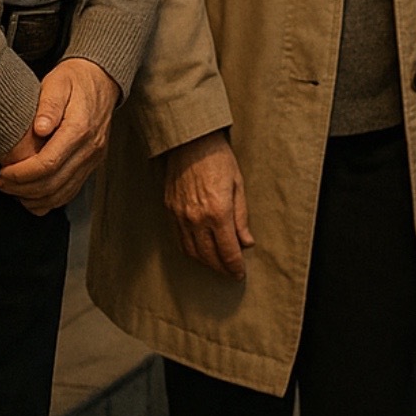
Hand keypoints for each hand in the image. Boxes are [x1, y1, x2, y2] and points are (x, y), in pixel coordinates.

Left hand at [0, 57, 120, 214]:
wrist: (102, 79)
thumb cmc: (75, 80)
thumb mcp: (58, 82)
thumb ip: (49, 104)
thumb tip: (40, 128)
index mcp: (79, 129)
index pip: (47, 164)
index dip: (21, 174)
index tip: (3, 172)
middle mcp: (90, 148)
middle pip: (53, 183)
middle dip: (22, 189)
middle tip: (1, 183)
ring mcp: (93, 158)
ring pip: (62, 193)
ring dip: (34, 198)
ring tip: (12, 190)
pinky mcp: (92, 163)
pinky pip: (71, 191)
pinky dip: (50, 200)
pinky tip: (32, 196)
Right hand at [163, 129, 252, 280]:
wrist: (190, 142)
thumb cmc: (218, 159)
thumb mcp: (238, 186)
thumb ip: (241, 217)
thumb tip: (246, 242)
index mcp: (218, 212)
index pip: (227, 250)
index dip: (234, 266)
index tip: (240, 273)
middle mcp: (196, 219)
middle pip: (208, 256)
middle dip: (221, 268)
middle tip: (230, 273)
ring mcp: (180, 216)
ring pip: (191, 252)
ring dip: (205, 263)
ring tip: (217, 265)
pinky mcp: (169, 211)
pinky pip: (179, 240)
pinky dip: (190, 251)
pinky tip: (199, 252)